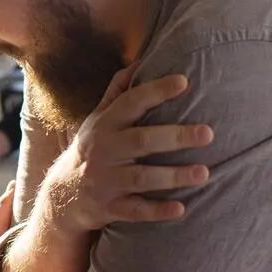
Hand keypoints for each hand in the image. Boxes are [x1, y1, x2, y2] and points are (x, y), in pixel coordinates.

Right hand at [40, 65, 212, 236]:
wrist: (64, 195)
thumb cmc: (93, 149)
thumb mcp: (98, 118)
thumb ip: (119, 91)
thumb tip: (141, 59)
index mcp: (105, 125)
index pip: (131, 103)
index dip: (156, 91)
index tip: (184, 81)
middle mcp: (104, 151)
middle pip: (140, 141)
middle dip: (174, 137)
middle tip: (208, 133)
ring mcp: (106, 181)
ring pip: (141, 178)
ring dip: (172, 176)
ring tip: (204, 173)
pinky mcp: (110, 208)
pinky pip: (135, 211)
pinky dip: (157, 211)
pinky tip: (181, 209)